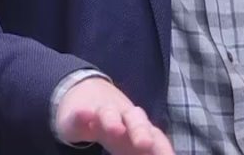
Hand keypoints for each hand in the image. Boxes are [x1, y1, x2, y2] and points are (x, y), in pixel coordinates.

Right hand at [54, 77, 174, 154]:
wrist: (86, 94)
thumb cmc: (116, 125)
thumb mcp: (129, 142)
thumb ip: (142, 151)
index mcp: (140, 128)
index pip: (155, 136)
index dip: (162, 148)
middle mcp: (125, 117)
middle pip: (136, 121)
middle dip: (141, 131)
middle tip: (146, 144)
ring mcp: (103, 112)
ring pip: (110, 113)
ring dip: (113, 121)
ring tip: (115, 130)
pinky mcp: (82, 112)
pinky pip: (83, 111)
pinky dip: (84, 113)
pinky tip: (83, 114)